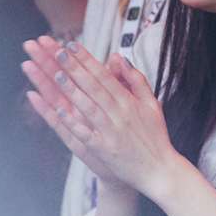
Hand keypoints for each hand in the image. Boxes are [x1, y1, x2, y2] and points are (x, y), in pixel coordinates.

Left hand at [20, 36, 181, 195]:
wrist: (159, 170)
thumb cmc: (155, 136)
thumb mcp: (152, 104)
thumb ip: (135, 79)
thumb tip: (118, 57)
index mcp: (129, 102)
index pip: (104, 76)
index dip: (87, 60)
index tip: (71, 45)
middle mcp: (119, 114)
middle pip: (93, 87)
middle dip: (75, 68)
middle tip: (58, 51)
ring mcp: (111, 132)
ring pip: (88, 106)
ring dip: (71, 90)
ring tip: (55, 73)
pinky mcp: (104, 149)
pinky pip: (85, 133)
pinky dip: (73, 122)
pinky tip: (59, 110)